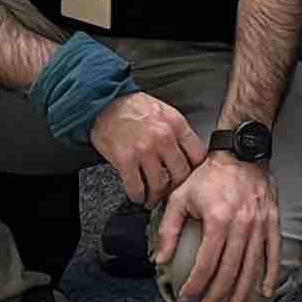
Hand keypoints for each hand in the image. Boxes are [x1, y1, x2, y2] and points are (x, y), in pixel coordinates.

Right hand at [87, 86, 207, 207]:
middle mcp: (163, 138)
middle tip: (170, 191)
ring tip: (152, 199)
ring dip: (156, 197)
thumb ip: (177, 132)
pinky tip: (138, 196)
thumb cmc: (133, 107)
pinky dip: (138, 196)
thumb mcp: (164, 111)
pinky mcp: (125, 160)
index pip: (197, 155)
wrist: (104, 103)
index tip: (189, 176)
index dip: (194, 170)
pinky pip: (137, 187)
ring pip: (160, 185)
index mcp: (176, 125)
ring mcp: (145, 150)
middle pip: (181, 174)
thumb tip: (186, 153)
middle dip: (176, 186)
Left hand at [160, 144, 282, 301]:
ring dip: (242, 292)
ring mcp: (260, 224)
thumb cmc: (209, 175)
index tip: (186, 296)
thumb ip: (169, 229)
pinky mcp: (272, 221)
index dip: (195, 284)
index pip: (206, 263)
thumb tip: (160, 259)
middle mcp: (242, 224)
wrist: (241, 152)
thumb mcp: (180, 197)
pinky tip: (265, 290)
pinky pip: (274, 252)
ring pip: (252, 266)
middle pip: (230, 270)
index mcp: (218, 219)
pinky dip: (271, 274)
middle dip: (217, 294)